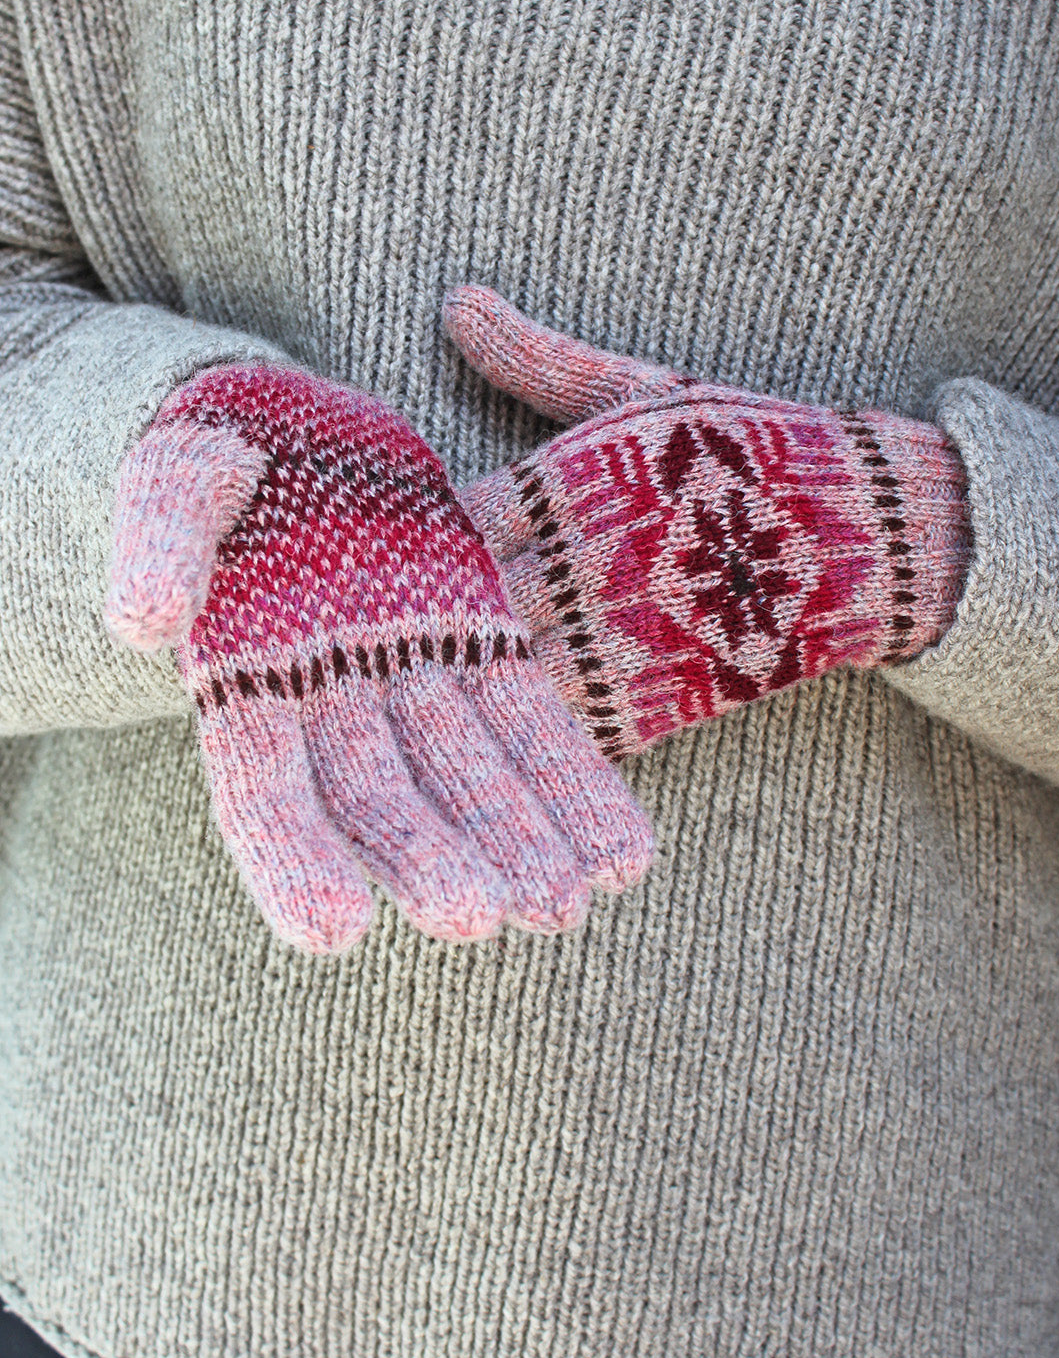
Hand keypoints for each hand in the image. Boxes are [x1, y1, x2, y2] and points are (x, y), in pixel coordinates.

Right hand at [105, 360, 650, 951]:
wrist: (292, 427)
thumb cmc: (218, 452)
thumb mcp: (176, 474)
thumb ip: (162, 543)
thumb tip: (137, 621)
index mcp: (245, 681)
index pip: (261, 788)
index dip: (293, 855)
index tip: (332, 931)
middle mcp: (333, 703)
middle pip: (381, 796)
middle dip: (428, 855)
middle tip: (479, 918)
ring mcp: (412, 677)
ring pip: (468, 773)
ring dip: (516, 840)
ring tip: (567, 905)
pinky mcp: (479, 640)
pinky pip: (529, 720)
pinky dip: (572, 783)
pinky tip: (622, 853)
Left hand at [444, 287, 971, 758]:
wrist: (868, 533)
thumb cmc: (747, 451)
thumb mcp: (643, 391)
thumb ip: (541, 358)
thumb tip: (456, 301)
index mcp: (561, 487)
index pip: (442, 519)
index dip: (413, 531)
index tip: (396, 534)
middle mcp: (572, 568)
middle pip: (453, 603)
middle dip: (422, 607)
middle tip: (394, 612)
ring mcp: (606, 644)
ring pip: (491, 671)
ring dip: (464, 667)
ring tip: (436, 666)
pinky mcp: (644, 704)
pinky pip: (552, 726)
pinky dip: (521, 722)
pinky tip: (501, 714)